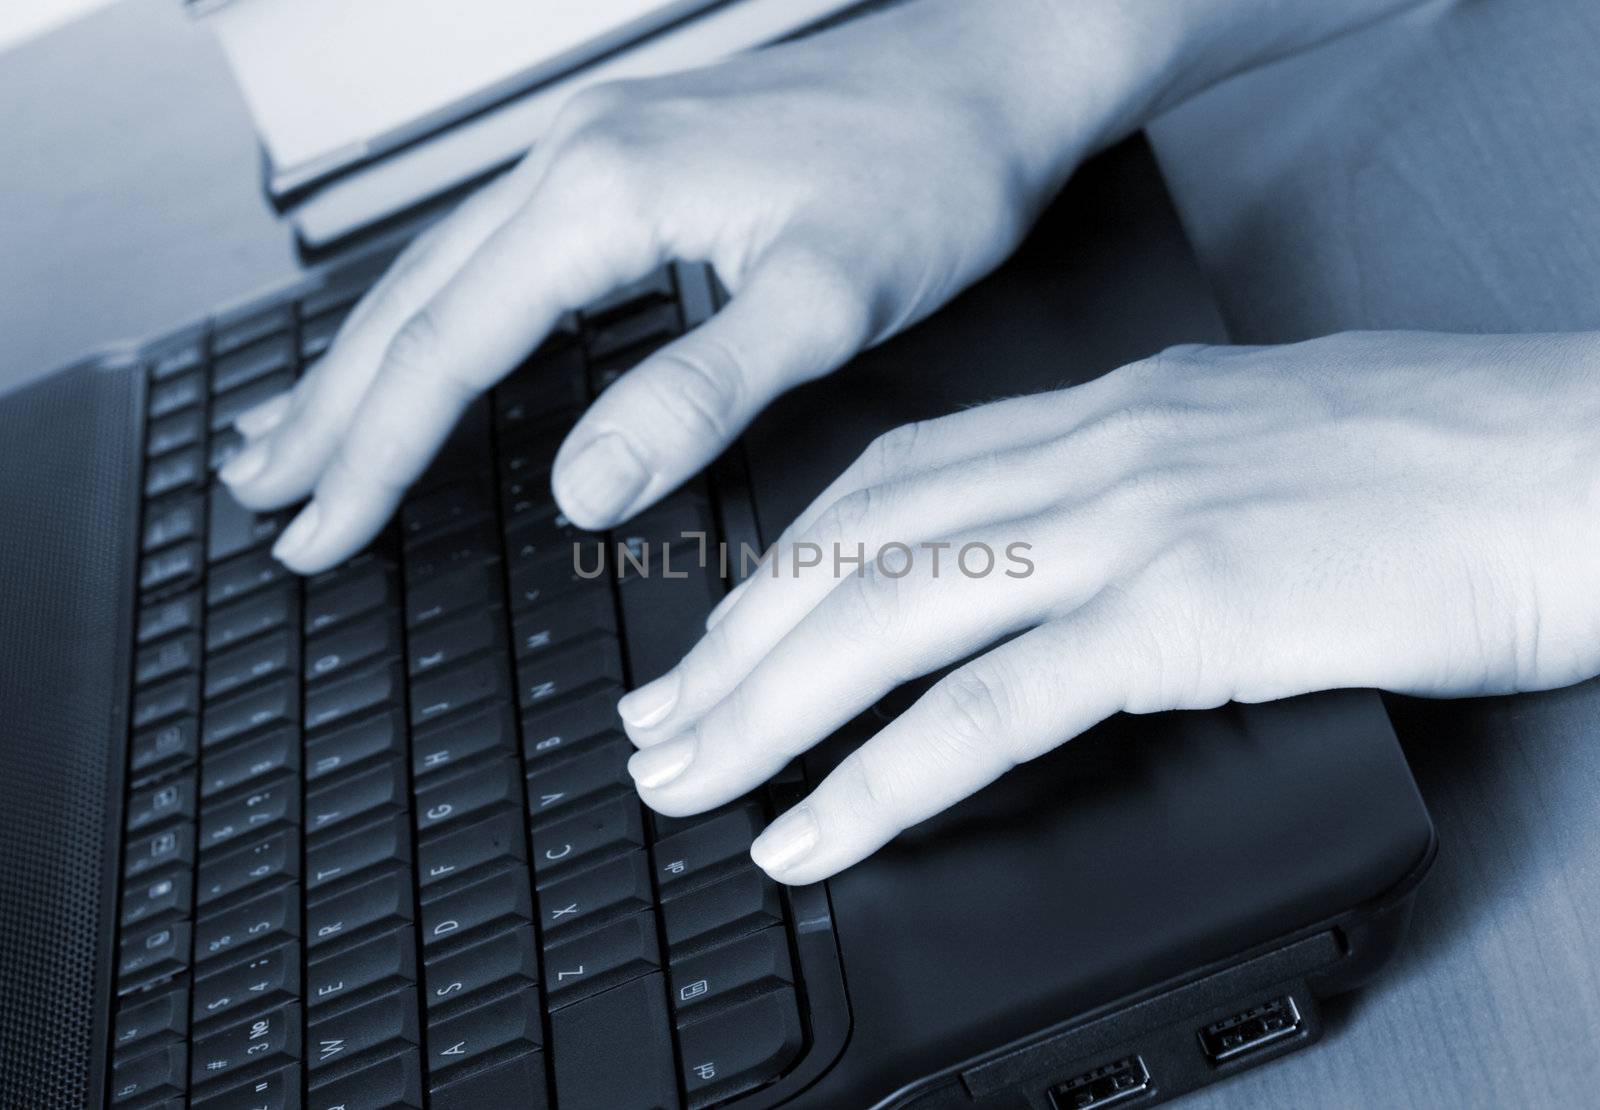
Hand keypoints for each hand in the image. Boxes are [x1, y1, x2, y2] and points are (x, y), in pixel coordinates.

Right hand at [220, 0, 1102, 572]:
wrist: (985, 77)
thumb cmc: (928, 174)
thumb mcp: (825, 300)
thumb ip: (698, 395)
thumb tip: (583, 489)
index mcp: (602, 194)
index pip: (447, 350)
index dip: (377, 455)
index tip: (323, 535)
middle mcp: (571, 163)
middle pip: (409, 306)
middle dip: (331, 415)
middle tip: (267, 503)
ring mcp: (589, 157)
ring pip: (436, 275)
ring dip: (359, 366)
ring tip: (294, 437)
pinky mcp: (621, 168)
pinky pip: (488, 254)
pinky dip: (430, 320)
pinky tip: (420, 352)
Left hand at [618, 332, 1599, 883]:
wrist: (1578, 463)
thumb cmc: (1442, 464)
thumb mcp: (1247, 454)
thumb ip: (1133, 499)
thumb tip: (1053, 573)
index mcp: (1102, 412)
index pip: (885, 485)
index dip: (778, 569)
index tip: (717, 640)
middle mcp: (1094, 453)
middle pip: (852, 553)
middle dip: (732, 652)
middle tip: (657, 729)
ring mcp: (1132, 526)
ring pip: (887, 619)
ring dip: (766, 712)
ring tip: (690, 785)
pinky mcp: (1186, 611)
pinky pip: (992, 707)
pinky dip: (882, 777)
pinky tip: (817, 829)